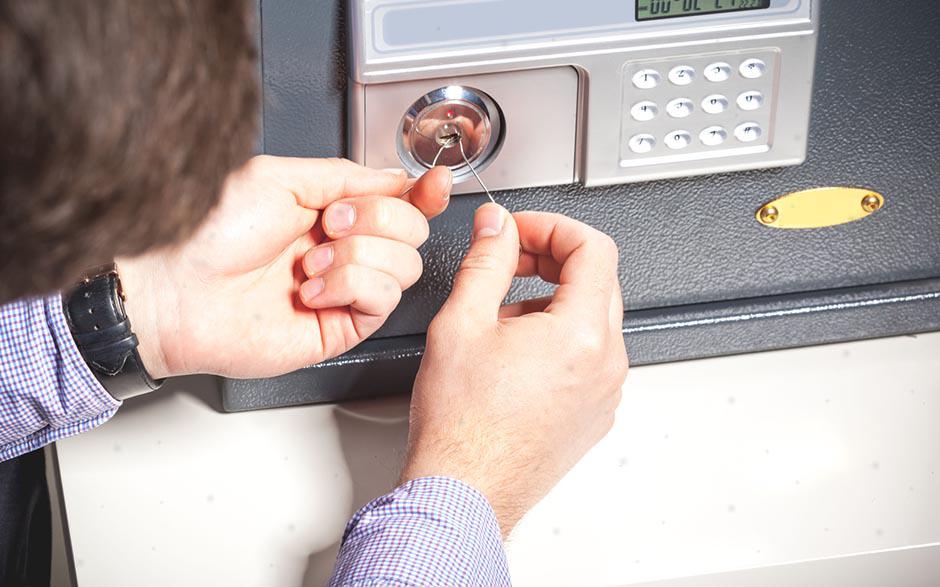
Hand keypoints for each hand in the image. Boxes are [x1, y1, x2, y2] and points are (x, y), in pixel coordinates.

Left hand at [118, 155, 451, 378]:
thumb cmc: (211, 234)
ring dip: (357, 256)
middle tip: (330, 223)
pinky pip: (384, 300)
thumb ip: (345, 174)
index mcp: (333, 211)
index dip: (424, 192)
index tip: (433, 184)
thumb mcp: (279, 177)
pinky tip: (313, 290)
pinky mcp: (343, 327)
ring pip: (406, 266)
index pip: (400, 202)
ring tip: (311, 263)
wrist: (178, 291)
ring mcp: (346, 290)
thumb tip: (396, 176)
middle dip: (376, 220)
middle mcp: (346, 250)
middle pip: (413, 231)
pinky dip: (351, 286)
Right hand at [401, 204, 627, 534]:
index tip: (520, 231)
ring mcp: (604, 393)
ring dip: (551, 302)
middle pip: (597, 281)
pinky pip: (587, 357)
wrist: (463, 493)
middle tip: (510, 260)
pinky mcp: (594, 414)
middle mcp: (606, 364)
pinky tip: (513, 356)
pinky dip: (557, 339)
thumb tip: (496, 226)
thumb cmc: (461, 425)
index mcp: (582, 334)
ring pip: (591, 320)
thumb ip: (486, 260)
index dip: (553, 226)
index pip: (594, 248)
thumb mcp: (462, 322)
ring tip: (499, 321)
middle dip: (552, 259)